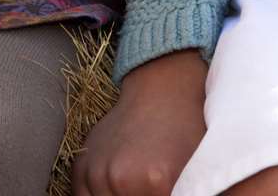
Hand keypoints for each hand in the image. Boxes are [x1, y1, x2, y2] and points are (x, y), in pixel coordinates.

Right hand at [74, 51, 207, 195]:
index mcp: (155, 182)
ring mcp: (96, 171)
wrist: (162, 92)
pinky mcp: (81, 166)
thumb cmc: (187, 130)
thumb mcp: (196, 171)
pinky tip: (113, 192)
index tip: (162, 192)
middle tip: (146, 190)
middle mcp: (119, 179)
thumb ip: (184, 194)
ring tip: (133, 189)